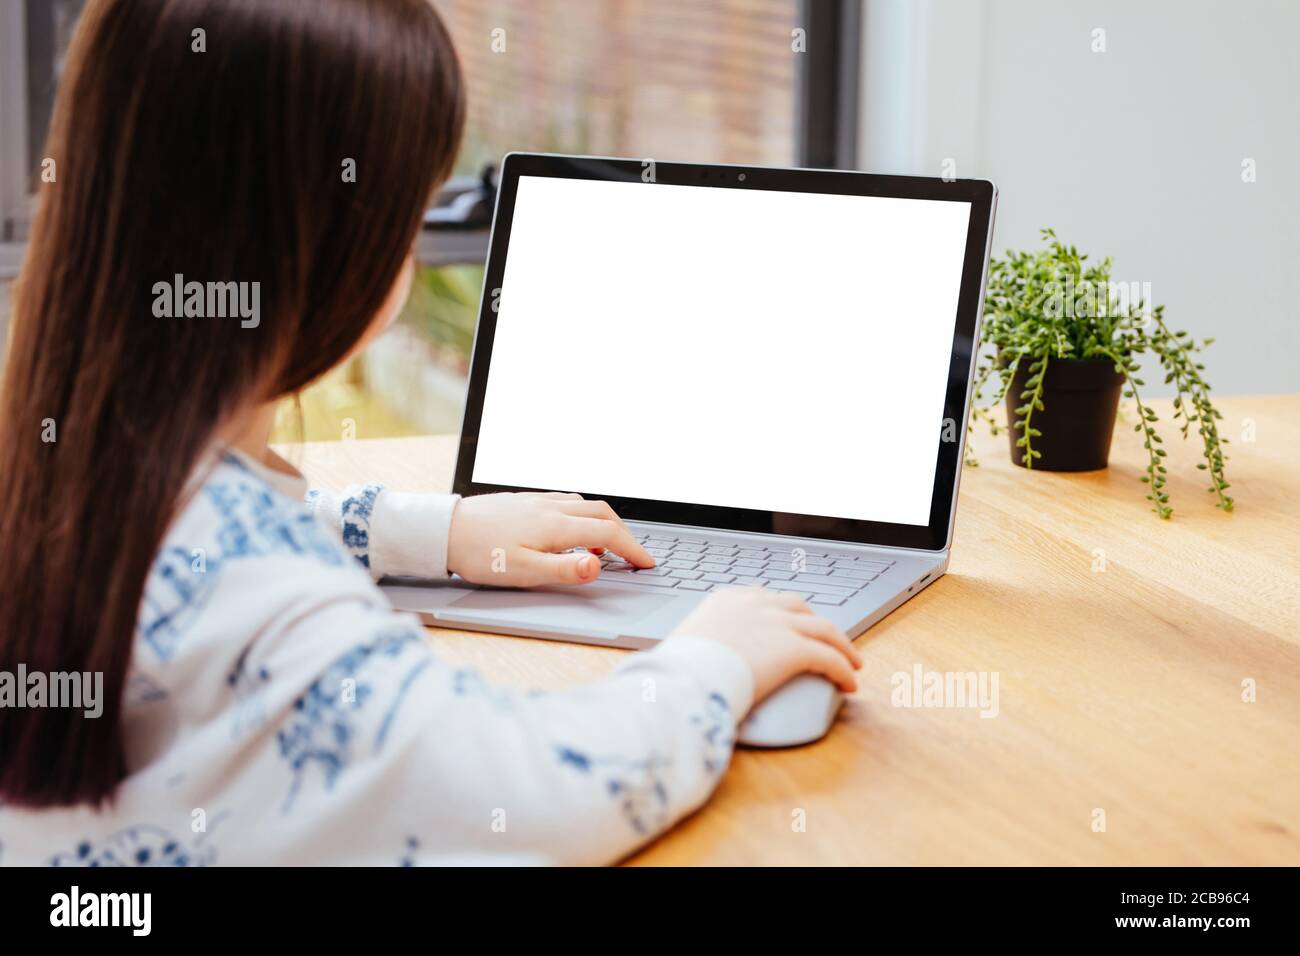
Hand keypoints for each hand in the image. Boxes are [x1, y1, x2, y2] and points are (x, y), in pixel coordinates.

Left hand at [447, 492, 653, 586]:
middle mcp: (550, 507)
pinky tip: (570, 530)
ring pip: (584, 504)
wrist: (444, 530)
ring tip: (603, 546)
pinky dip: (581, 515)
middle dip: (624, 532)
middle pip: (602, 512)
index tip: (647, 563)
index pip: (608, 533)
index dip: (632, 549)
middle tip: (633, 554)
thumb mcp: (523, 571)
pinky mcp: (524, 500)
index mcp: (555, 525)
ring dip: (603, 522)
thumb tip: (598, 564)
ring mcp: (538, 500)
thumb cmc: (480, 555)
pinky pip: (565, 501)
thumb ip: (565, 569)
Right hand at [670, 587, 860, 700]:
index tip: (789, 620)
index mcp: (728, 600)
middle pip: (798, 606)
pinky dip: (843, 670)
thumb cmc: (677, 671)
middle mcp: (757, 604)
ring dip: (841, 644)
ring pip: (824, 628)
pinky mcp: (795, 648)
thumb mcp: (685, 644)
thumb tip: (695, 661)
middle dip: (814, 622)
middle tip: (825, 639)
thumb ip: (700, 643)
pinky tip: (849, 684)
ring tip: (851, 660)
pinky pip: (829, 658)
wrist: (685, 679)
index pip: (764, 596)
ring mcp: (778, 623)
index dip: (782, 610)